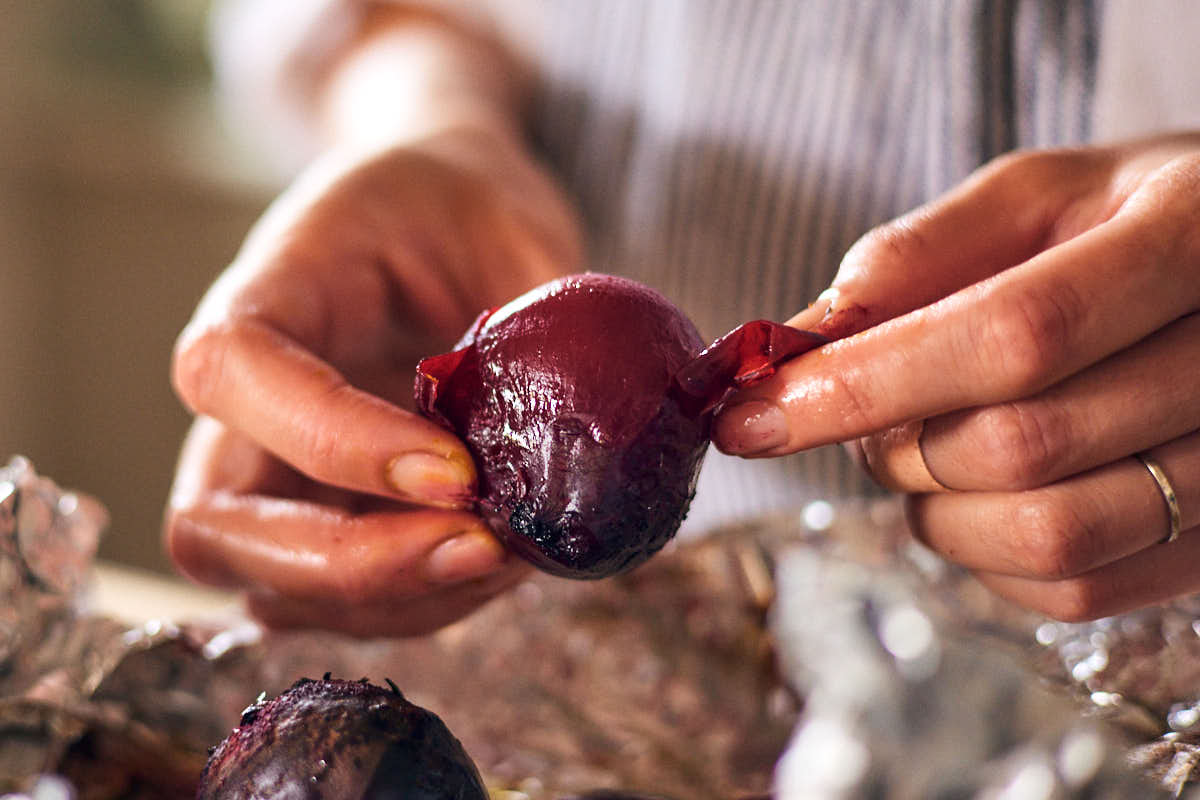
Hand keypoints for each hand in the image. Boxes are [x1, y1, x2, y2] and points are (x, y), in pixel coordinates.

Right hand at [167, 128, 581, 635]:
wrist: (442, 220)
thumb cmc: (463, 206)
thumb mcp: (509, 224)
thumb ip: (538, 323)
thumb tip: (592, 445)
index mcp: (269, 292)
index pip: (236, 374)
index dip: (334, 441)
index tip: (457, 469)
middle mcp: (246, 404)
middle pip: (215, 524)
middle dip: (346, 565)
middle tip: (481, 545)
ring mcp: (277, 474)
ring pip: (272, 588)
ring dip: (396, 599)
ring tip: (512, 555)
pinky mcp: (326, 520)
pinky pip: (341, 604)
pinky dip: (421, 606)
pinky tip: (503, 563)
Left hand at [713, 133, 1199, 620]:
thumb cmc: (1132, 222)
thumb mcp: (1041, 195)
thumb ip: (921, 254)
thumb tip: (804, 336)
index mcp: (1191, 236)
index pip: (1013, 334)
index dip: (865, 383)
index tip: (750, 416)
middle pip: (1019, 446)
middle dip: (895, 445)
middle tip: (861, 412)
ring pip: (1051, 537)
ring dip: (936, 509)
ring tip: (927, 449)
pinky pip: (1078, 588)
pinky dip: (986, 556)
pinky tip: (979, 496)